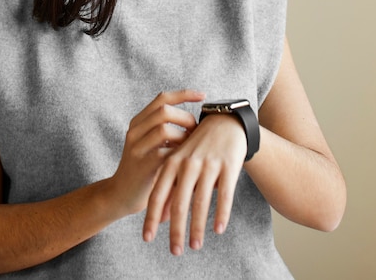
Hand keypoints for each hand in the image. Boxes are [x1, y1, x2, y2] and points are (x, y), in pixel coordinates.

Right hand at [107, 90, 204, 217]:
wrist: (121, 194)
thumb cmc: (146, 168)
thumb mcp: (152, 144)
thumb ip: (167, 130)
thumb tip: (198, 120)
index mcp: (139, 121)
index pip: (162, 98)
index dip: (184, 94)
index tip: (203, 96)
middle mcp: (135, 130)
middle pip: (164, 110)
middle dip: (186, 118)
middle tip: (195, 132)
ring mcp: (136, 147)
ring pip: (164, 129)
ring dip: (183, 138)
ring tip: (190, 149)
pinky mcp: (141, 166)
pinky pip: (163, 153)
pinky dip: (178, 156)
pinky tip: (183, 163)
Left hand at [143, 114, 246, 254]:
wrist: (225, 123)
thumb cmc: (199, 147)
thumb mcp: (181, 163)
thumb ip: (171, 188)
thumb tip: (160, 219)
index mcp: (172, 161)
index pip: (158, 193)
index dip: (152, 217)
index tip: (147, 238)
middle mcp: (188, 163)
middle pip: (179, 202)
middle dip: (176, 230)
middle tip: (175, 252)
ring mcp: (208, 164)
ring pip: (201, 201)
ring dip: (197, 227)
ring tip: (195, 246)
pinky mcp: (228, 165)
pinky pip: (224, 194)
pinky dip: (221, 214)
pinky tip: (218, 230)